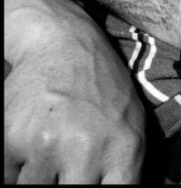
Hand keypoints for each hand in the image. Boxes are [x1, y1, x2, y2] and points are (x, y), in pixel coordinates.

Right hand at [4, 0, 144, 183]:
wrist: (63, 44)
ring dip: (41, 178)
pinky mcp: (11, 138)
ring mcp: (47, 145)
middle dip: (65, 186)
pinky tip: (32, 139)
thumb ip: (124, 167)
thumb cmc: (102, 90)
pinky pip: (9, 176)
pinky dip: (17, 166)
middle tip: (65, 171)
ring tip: (53, 149)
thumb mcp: (130, 125)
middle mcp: (87, 150)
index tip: (91, 187)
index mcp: (124, 149)